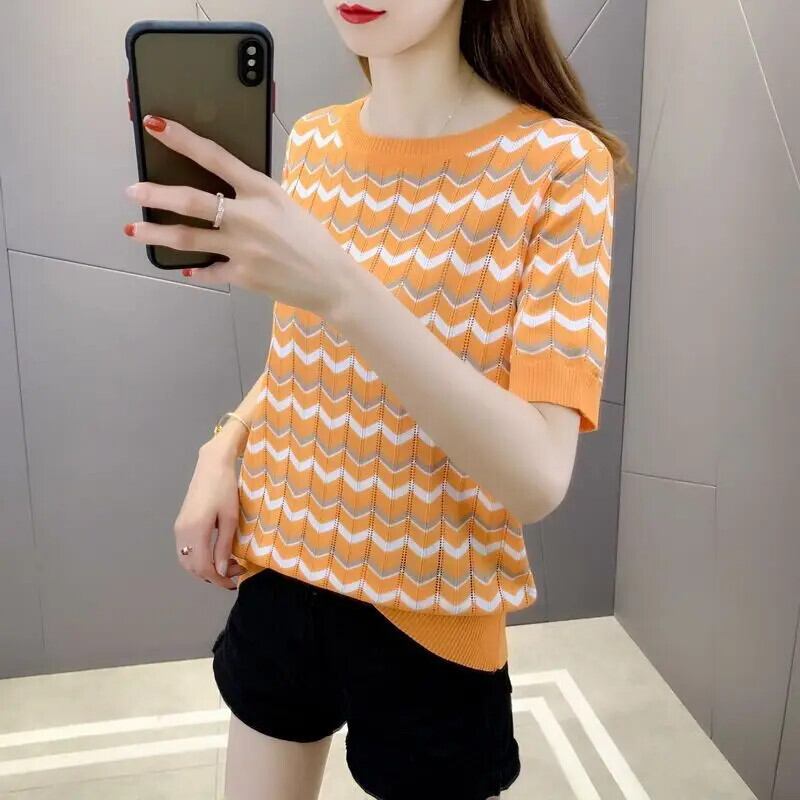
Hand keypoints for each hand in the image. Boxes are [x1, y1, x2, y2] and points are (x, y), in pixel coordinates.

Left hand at [123, 115, 350, 315]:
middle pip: (192, 201)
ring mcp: (243, 249)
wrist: (331, 280)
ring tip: (134, 229)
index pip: (215, 157)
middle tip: (132, 190)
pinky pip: (208, 271)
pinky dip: (194, 271)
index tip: (154, 124)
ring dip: (157, 233)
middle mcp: (249, 217)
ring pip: (188, 238)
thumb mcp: (285, 205)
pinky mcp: (243, 276)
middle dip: (156, 194)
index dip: (182, 139)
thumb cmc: (311, 239)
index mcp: (262, 191)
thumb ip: (253, 196)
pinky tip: (183, 269)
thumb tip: (220, 191)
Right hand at [173, 443, 247, 589]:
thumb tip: (222, 571)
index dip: (218, 579)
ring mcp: (179, 528)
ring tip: (227, 564)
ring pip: (187, 561)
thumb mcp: (230, 519)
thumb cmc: (225, 489)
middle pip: (192, 567)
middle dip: (213, 575)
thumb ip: (224, 546)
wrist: (212, 466)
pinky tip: (215, 554)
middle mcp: (182, 533)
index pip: (203, 567)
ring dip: (205, 568)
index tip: (234, 582)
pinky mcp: (180, 524)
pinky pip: (186, 550)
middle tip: (235, 571)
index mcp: (195, 531)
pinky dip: (199, 559)